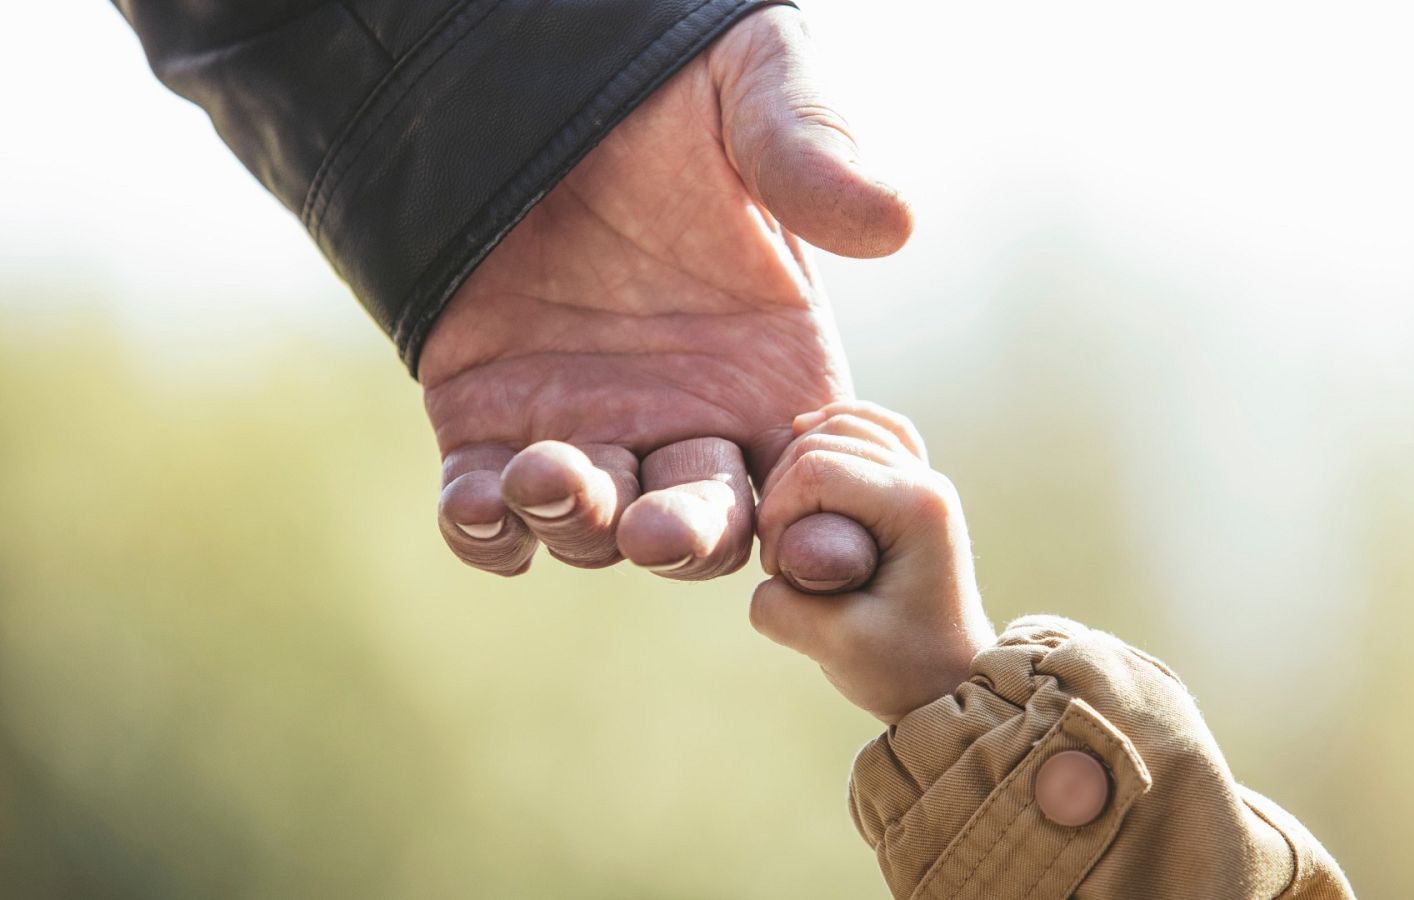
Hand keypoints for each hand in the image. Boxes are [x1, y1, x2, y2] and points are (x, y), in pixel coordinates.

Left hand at [419, 7, 912, 580]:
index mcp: (773, 373)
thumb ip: (811, 152)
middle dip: (685, 540)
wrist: (527, 70)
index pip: (812, 483)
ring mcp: (590, 428)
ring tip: (548, 474)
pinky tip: (480, 506)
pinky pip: (489, 508)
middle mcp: (687, 419)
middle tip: (657, 529)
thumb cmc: (666, 79)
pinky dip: (485, 528)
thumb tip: (894, 223)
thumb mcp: (752, 89)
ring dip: (577, 524)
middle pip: (704, 529)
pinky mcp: (490, 420)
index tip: (811, 537)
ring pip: (595, 527)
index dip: (818, 523)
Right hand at [749, 402, 996, 723]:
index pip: (816, 469)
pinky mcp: (914, 487)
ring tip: (789, 520)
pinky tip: (806, 438)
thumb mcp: (833, 647)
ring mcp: (925, 479)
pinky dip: (836, 429)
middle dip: (783, 492)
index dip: (777, 514)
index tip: (778, 571)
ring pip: (845, 425)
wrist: (953, 684)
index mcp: (917, 507)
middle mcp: (927, 481)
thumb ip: (781, 606)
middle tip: (783, 557)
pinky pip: (873, 429)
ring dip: (800, 462)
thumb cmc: (904, 670)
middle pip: (825, 440)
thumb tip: (768, 570)